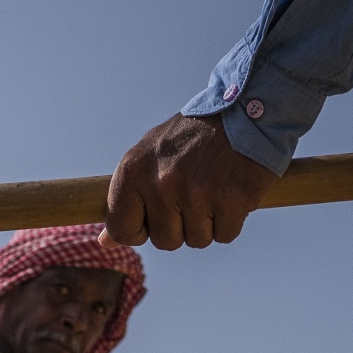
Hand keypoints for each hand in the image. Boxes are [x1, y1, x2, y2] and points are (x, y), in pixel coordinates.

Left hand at [103, 113, 276, 250]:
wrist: (248, 110)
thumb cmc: (193, 137)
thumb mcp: (149, 156)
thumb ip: (127, 197)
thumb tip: (104, 242)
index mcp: (133, 170)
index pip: (121, 229)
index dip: (139, 230)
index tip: (153, 217)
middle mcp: (161, 182)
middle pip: (165, 241)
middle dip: (180, 226)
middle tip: (193, 195)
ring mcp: (197, 192)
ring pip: (197, 240)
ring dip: (208, 223)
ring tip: (213, 189)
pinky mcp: (232, 200)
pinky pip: (225, 235)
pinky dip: (231, 221)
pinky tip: (232, 192)